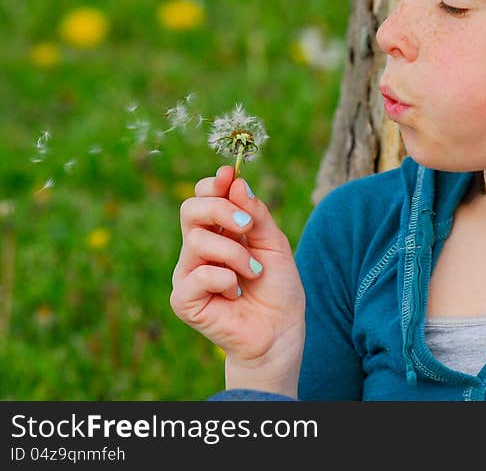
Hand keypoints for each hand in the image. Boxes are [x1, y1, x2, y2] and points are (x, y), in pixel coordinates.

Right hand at [170, 166, 304, 396]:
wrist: (280, 331)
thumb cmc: (278, 288)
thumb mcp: (275, 244)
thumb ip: (255, 214)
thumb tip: (235, 181)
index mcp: (219, 231)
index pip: (202, 196)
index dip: (213, 184)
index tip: (229, 176)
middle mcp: (198, 249)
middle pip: (190, 209)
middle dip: (221, 210)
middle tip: (247, 227)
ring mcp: (188, 273)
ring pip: (199, 240)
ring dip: (235, 254)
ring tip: (253, 273)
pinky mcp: (183, 299)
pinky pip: (198, 274)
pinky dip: (225, 280)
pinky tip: (236, 294)